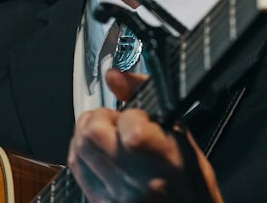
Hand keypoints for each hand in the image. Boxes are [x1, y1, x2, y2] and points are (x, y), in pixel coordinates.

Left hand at [66, 69, 223, 201]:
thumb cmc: (190, 185)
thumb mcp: (184, 139)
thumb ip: (150, 101)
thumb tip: (117, 75)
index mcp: (167, 161)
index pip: (131, 128)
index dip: (131, 114)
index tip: (141, 117)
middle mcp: (139, 182)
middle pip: (92, 133)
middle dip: (101, 117)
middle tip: (116, 121)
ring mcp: (116, 196)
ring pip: (78, 148)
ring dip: (89, 134)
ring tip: (109, 136)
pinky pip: (77, 169)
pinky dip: (84, 153)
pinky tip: (100, 153)